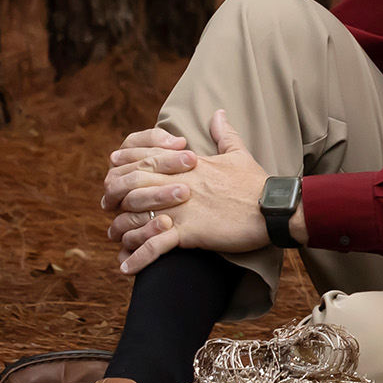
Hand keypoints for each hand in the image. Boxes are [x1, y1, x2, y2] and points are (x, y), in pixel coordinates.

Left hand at [102, 108, 272, 271]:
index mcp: (187, 164)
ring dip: (121, 231)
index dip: (124, 164)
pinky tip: (127, 269)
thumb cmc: (257, 183)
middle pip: (131, 185)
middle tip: (108, 210)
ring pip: (135, 216)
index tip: (113, 172)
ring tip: (116, 241)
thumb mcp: (238, 154)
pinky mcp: (190, 232)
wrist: (274, 208)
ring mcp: (182, 208)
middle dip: (114, 198)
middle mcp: (179, 183)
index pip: (145, 157)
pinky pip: (155, 246)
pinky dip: (137, 259)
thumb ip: (224, 134)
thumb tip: (218, 113)